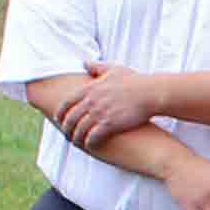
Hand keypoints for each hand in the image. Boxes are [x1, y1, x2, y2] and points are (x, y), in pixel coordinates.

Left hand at [46, 67, 162, 151]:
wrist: (150, 92)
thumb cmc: (134, 81)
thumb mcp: (113, 69)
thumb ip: (96, 67)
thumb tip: (84, 63)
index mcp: (89, 88)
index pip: (66, 103)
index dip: (60, 113)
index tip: (59, 120)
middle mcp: (91, 101)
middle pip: (70, 118)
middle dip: (66, 128)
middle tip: (67, 135)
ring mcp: (99, 113)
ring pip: (79, 130)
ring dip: (76, 138)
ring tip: (77, 143)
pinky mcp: (109, 124)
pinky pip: (92, 137)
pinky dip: (88, 142)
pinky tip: (90, 145)